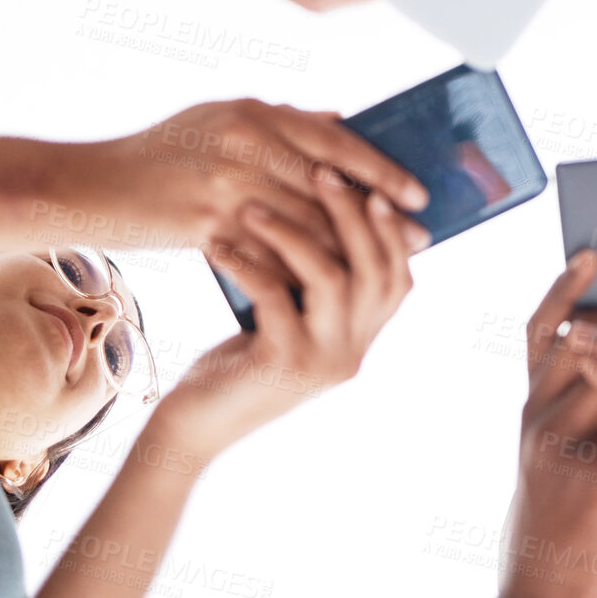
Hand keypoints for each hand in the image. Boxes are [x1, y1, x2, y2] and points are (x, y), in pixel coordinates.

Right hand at [65, 100, 427, 288]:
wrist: (84, 188)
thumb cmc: (157, 156)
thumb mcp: (218, 120)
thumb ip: (281, 122)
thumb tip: (342, 120)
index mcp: (253, 110)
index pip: (335, 140)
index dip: (381, 169)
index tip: (418, 193)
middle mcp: (244, 137)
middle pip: (330, 183)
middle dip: (379, 214)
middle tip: (420, 237)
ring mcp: (224, 180)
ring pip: (306, 222)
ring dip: (352, 248)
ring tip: (387, 268)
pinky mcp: (204, 222)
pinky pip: (269, 252)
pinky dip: (304, 271)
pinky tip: (331, 290)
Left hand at [153, 176, 425, 456]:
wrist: (198, 423)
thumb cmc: (241, 358)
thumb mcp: (290, 317)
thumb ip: (317, 281)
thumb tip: (326, 207)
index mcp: (361, 338)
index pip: (399, 277)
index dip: (390, 231)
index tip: (370, 185)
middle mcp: (353, 352)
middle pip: (374, 271)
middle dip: (351, 215)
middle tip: (322, 174)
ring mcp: (322, 361)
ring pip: (332, 279)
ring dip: (294, 233)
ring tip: (255, 206)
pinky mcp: (283, 365)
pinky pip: (275, 297)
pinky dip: (249, 263)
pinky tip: (219, 244)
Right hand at [499, 251, 596, 597]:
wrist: (544, 594)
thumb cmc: (567, 519)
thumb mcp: (564, 452)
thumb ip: (589, 404)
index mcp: (532, 405)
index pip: (541, 329)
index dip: (562, 288)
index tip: (591, 251)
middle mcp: (536, 415)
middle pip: (586, 336)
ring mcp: (558, 444)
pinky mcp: (588, 477)